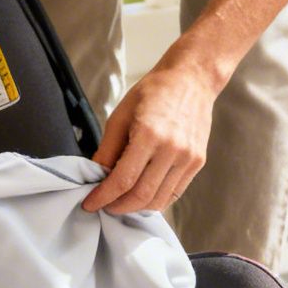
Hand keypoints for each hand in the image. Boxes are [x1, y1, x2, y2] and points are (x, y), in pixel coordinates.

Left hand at [81, 63, 216, 213]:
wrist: (191, 80)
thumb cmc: (153, 93)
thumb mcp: (120, 116)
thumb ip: (107, 150)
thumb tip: (96, 178)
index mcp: (149, 134)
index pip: (122, 180)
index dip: (103, 197)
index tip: (90, 204)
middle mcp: (172, 149)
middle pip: (141, 195)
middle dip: (118, 207)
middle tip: (104, 206)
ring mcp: (188, 158)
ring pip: (159, 200)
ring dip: (136, 208)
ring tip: (121, 202)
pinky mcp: (197, 163)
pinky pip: (173, 193)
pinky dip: (155, 200)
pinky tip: (141, 196)